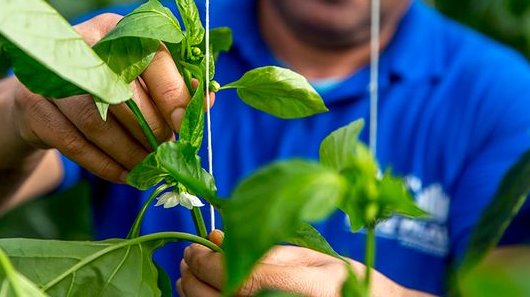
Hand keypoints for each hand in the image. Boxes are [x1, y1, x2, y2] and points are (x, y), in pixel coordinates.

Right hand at [11, 13, 190, 181]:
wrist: (43, 103)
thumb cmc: (106, 88)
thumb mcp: (139, 79)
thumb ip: (173, 86)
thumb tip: (205, 100)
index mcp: (117, 30)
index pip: (150, 57)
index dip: (172, 93)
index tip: (185, 123)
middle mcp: (82, 43)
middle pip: (123, 92)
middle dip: (151, 129)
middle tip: (166, 152)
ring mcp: (52, 74)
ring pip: (97, 121)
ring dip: (128, 152)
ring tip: (147, 168)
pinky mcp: (32, 104)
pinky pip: (74, 143)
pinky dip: (104, 164)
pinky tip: (124, 175)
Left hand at [178, 230, 350, 296]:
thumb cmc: (342, 281)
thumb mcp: (307, 258)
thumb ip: (260, 250)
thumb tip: (215, 238)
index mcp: (300, 289)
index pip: (236, 276)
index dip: (206, 262)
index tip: (195, 247)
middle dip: (194, 277)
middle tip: (188, 258)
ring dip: (194, 294)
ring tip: (191, 275)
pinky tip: (206, 294)